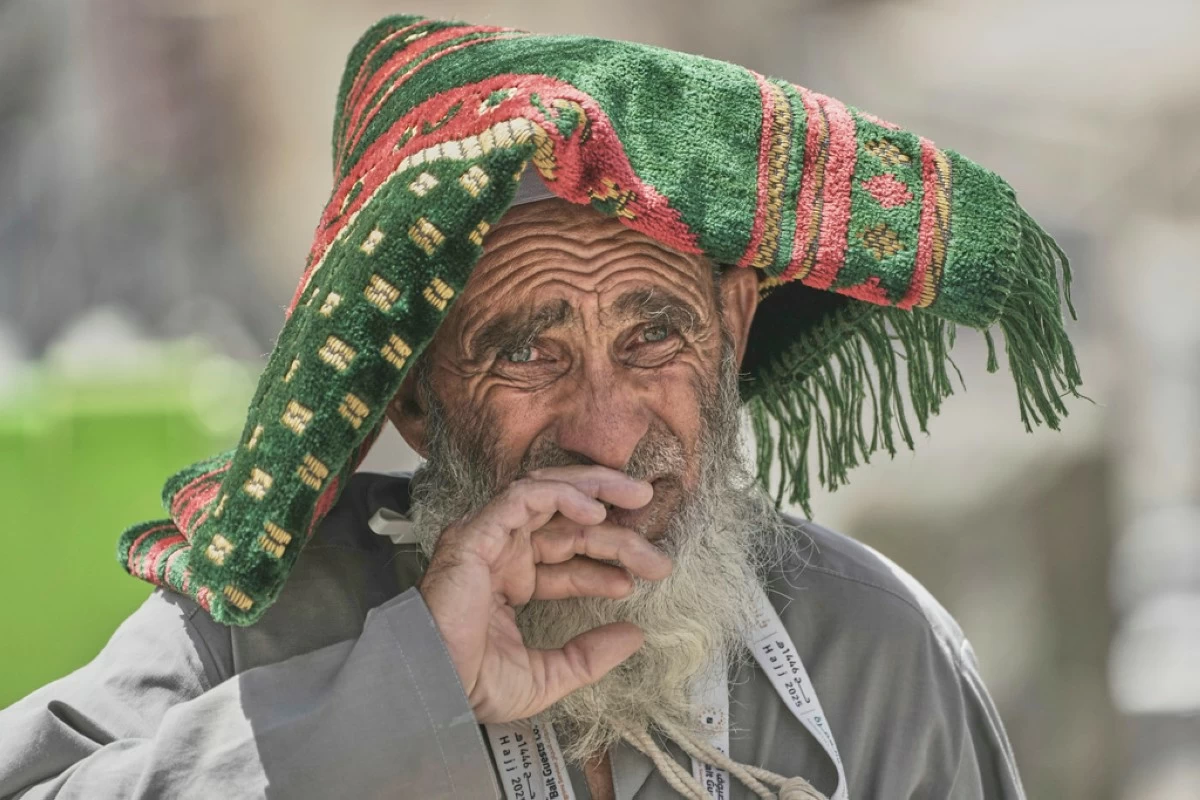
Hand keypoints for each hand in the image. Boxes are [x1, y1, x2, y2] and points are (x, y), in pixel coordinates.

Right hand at [417, 465, 672, 723]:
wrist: (433, 688)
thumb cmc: (472, 685)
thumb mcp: (548, 675)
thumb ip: (590, 656)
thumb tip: (635, 636)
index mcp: (512, 580)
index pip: (568, 558)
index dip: (606, 562)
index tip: (641, 577)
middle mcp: (502, 553)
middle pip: (566, 523)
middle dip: (615, 528)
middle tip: (655, 539)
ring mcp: (488, 538)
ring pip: (548, 493)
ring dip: (596, 489)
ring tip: (638, 497)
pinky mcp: (477, 532)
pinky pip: (523, 497)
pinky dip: (562, 495)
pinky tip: (596, 510)